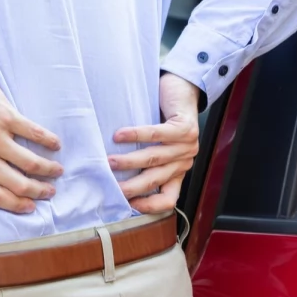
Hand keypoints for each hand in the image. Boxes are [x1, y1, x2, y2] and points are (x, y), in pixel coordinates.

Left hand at [0, 65, 62, 213]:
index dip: (15, 205)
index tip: (28, 208)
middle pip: (17, 184)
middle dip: (37, 192)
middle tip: (49, 193)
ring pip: (29, 162)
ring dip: (47, 170)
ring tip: (57, 172)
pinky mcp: (6, 115)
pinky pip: (32, 131)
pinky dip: (47, 139)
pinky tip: (56, 144)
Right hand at [108, 73, 201, 213]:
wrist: (183, 90)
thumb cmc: (164, 119)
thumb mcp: (158, 147)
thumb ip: (145, 163)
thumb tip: (114, 177)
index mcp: (178, 171)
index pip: (168, 199)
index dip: (150, 206)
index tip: (128, 203)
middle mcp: (184, 162)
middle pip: (156, 180)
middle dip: (132, 186)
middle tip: (111, 188)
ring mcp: (187, 146)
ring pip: (153, 158)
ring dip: (129, 162)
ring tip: (109, 161)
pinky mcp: (185, 128)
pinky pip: (156, 134)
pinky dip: (135, 135)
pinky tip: (119, 135)